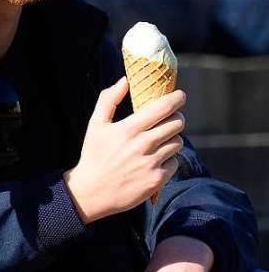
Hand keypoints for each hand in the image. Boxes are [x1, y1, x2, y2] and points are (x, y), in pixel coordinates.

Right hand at [64, 78, 185, 222]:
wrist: (92, 191)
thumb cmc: (94, 154)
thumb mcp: (95, 124)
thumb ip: (108, 99)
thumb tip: (125, 80)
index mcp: (128, 129)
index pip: (163, 107)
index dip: (176, 98)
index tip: (180, 95)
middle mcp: (142, 145)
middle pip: (177, 123)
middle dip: (176, 118)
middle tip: (169, 119)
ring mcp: (151, 163)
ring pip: (178, 142)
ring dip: (172, 139)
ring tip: (159, 142)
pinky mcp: (157, 179)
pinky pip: (175, 162)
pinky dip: (169, 159)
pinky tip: (154, 160)